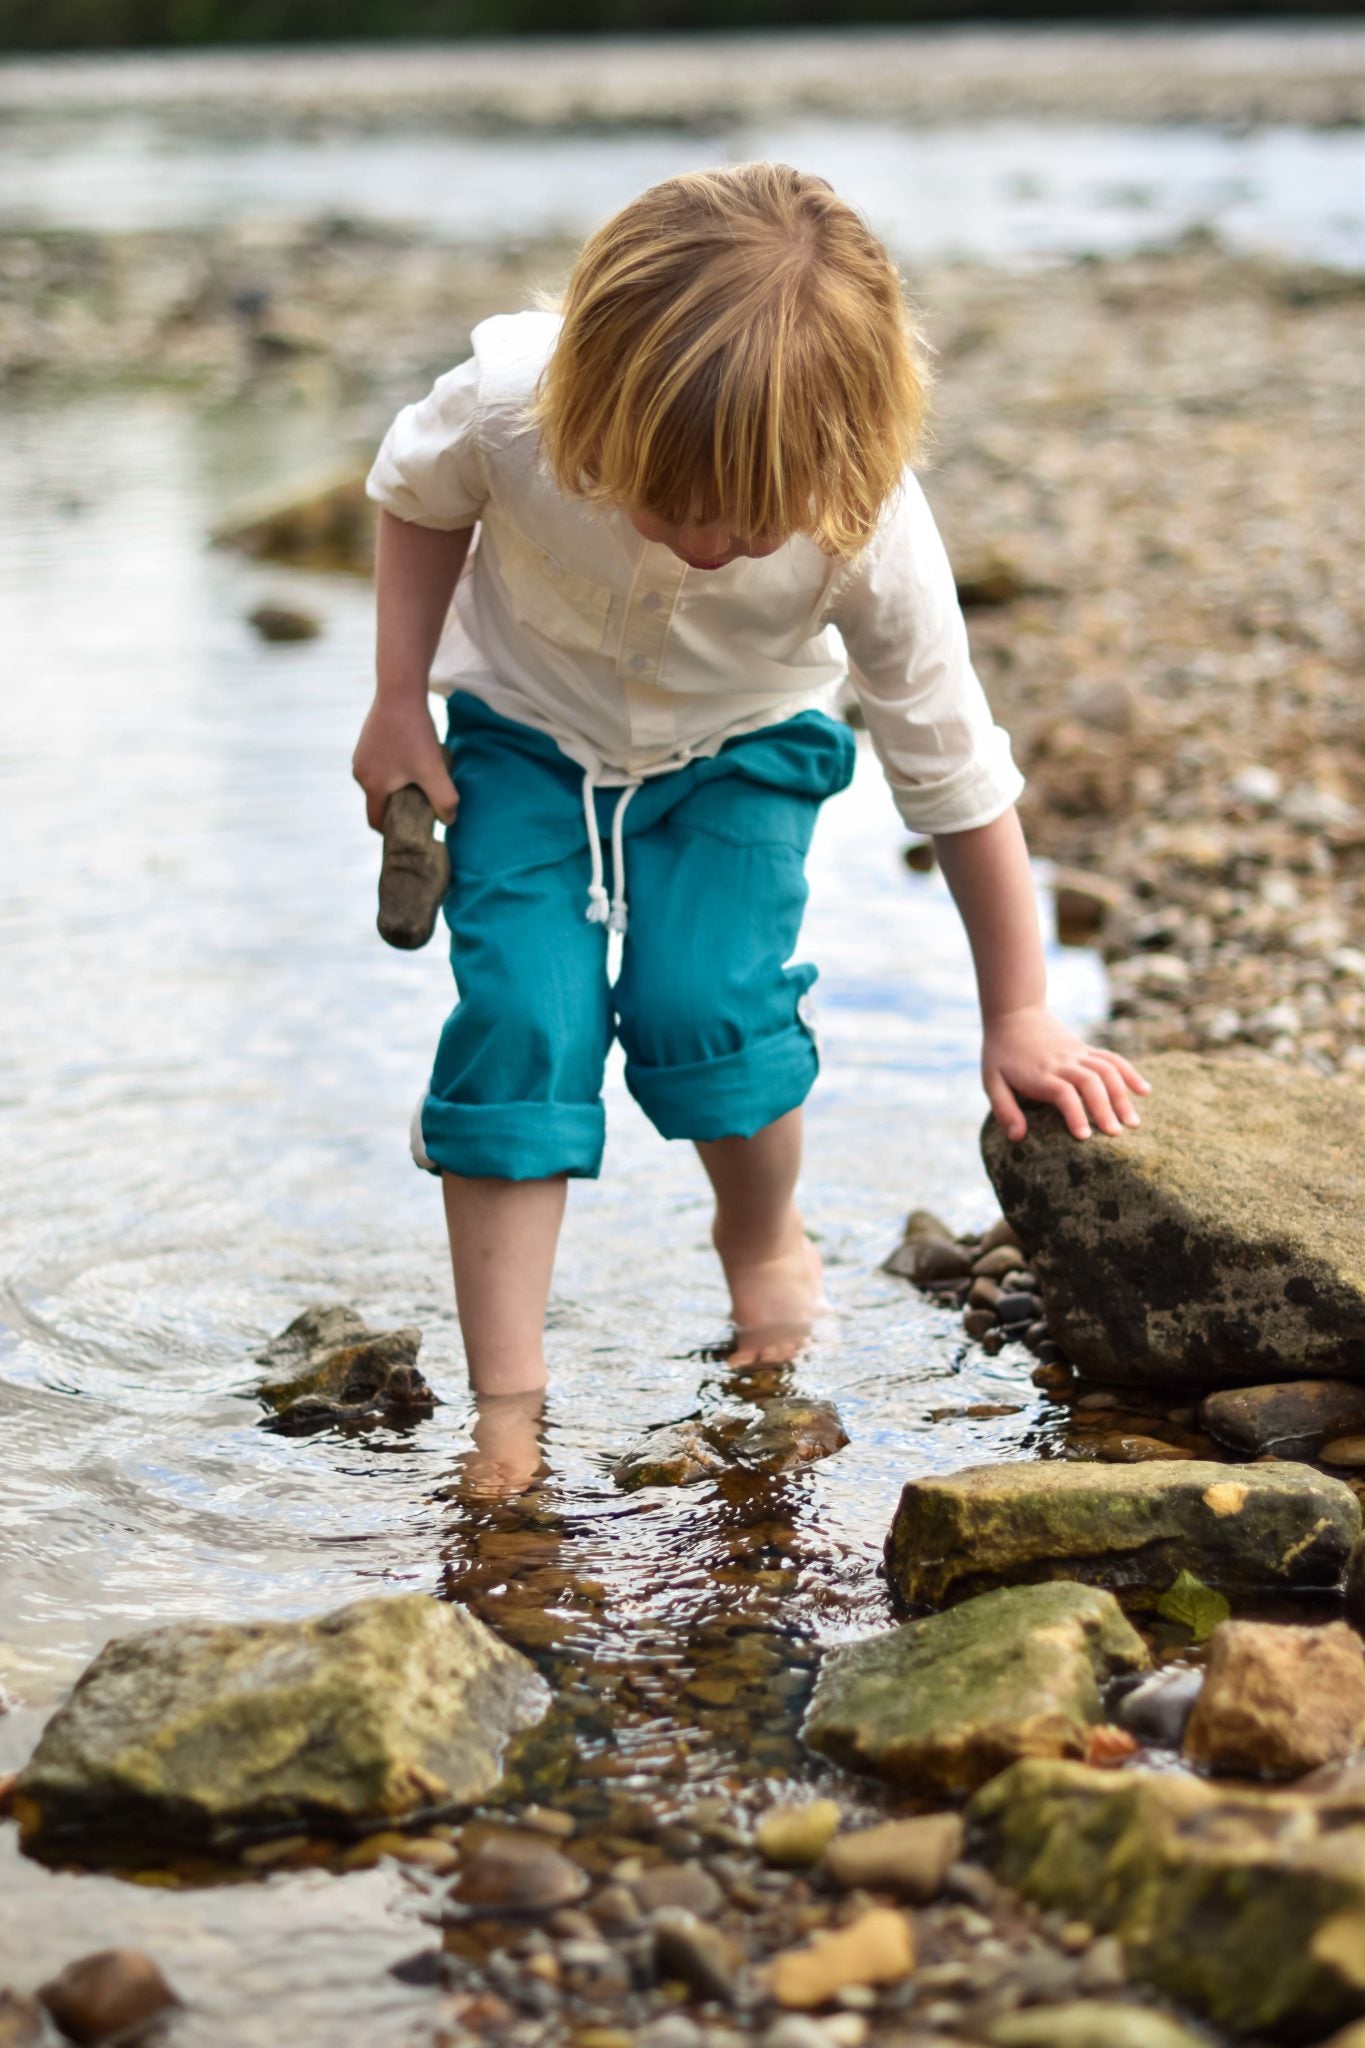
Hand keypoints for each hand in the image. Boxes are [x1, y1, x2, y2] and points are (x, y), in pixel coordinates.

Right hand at [352, 696, 457, 832]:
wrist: (400, 691)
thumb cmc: (415, 733)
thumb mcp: (433, 770)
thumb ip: (444, 800)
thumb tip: (449, 821)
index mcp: (372, 786)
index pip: (376, 821)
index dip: (393, 830)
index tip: (413, 828)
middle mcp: (360, 773)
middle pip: (379, 801)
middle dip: (399, 806)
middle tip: (423, 801)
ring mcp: (360, 756)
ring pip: (380, 782)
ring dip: (397, 785)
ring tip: (420, 776)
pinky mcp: (366, 741)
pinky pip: (380, 765)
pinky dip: (394, 768)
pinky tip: (412, 757)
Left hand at [983, 1004, 1149, 1140]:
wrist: (1014, 1011)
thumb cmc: (1000, 1052)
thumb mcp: (991, 1080)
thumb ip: (1004, 1109)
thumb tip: (1017, 1137)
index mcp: (1040, 1073)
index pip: (1063, 1093)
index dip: (1075, 1114)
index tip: (1084, 1137)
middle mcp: (1063, 1063)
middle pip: (1091, 1082)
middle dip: (1105, 1109)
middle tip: (1116, 1135)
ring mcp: (1078, 1053)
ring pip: (1107, 1071)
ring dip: (1122, 1095)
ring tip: (1133, 1122)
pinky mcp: (1086, 1049)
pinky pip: (1112, 1059)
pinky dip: (1130, 1073)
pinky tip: (1144, 1091)